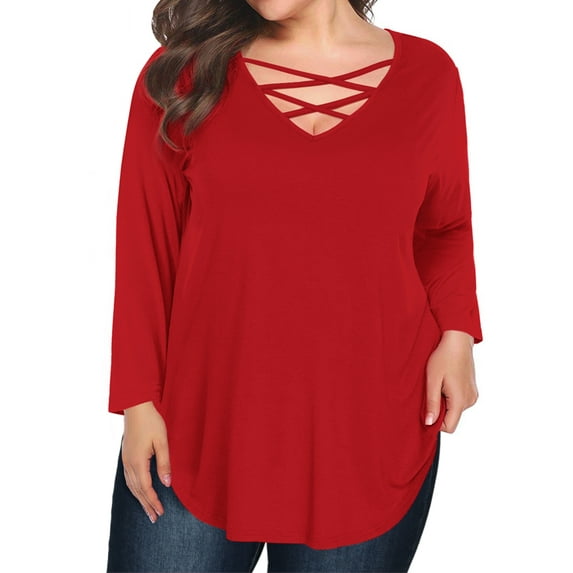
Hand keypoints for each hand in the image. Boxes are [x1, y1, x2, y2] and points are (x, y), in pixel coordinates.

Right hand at [121, 401, 171, 522]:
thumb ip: (164, 463)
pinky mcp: (126, 456)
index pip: (146, 488)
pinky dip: (135, 489)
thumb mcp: (162, 442)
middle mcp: (129, 464)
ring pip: (131, 486)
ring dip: (140, 499)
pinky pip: (129, 478)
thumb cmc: (151, 422)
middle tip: (154, 518)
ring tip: (147, 510)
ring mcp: (125, 460)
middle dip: (146, 505)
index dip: (153, 501)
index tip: (161, 512)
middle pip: (137, 490)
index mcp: (138, 462)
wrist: (136, 408)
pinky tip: (139, 492)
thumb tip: (166, 484)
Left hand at [424, 330, 477, 432]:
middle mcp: (470, 401)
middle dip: (439, 410)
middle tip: (432, 391)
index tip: (426, 410)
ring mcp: (473, 395)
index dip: (435, 423)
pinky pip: (459, 401)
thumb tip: (429, 423)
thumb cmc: (443, 357)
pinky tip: (446, 382)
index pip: (449, 427)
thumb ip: (432, 403)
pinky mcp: (472, 390)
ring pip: (455, 410)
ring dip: (445, 402)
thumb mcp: (432, 380)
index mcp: (460, 400)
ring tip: (439, 384)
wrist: (457, 341)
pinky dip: (450, 396)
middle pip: (452, 418)